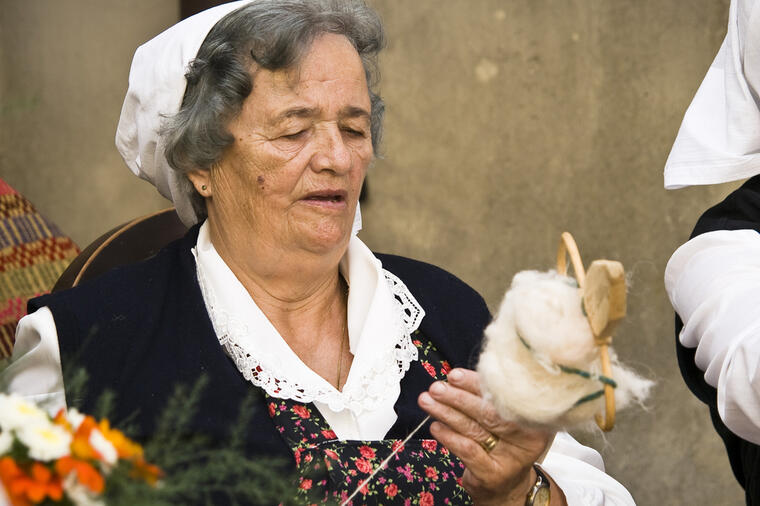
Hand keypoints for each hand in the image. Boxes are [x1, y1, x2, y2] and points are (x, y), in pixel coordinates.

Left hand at [418, 368, 562, 505]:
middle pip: (488, 412)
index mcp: (535, 417)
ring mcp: (511, 459)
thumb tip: (457, 377)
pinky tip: (435, 427)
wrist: (506, 485)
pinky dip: (449, 436)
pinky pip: (467, 450)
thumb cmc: (502, 443)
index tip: (454, 375)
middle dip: (458, 397)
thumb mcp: (503, 418)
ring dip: (446, 413)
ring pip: (474, 429)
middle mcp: (528, 438)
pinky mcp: (493, 474)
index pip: (502, 395)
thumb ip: (487, 397)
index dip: (475, 383)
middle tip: (437, 388)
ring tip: (428, 401)